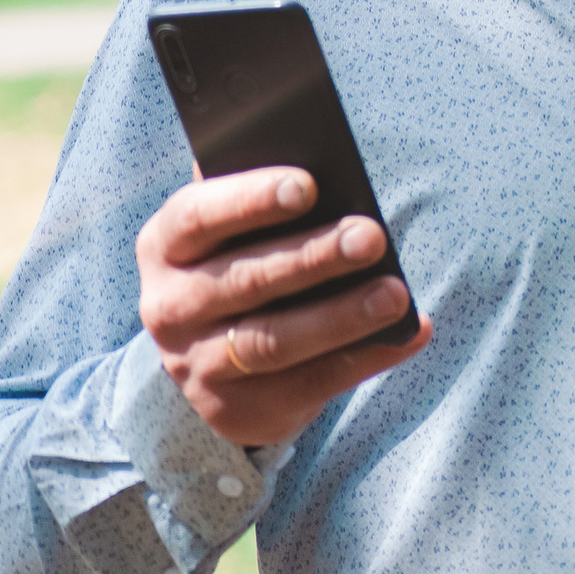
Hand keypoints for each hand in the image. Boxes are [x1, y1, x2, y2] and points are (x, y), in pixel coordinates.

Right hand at [136, 166, 429, 448]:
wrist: (215, 363)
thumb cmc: (245, 266)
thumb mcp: (236, 233)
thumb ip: (260, 200)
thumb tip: (319, 163)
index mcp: (165, 247)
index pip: (197, 216)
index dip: (251, 199)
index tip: (308, 185)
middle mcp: (169, 308)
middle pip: (246, 279)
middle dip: (314, 257)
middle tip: (371, 237)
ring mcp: (196, 365)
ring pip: (273, 340)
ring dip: (340, 317)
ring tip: (395, 294)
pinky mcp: (234, 410)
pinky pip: (309, 384)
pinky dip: (365, 358)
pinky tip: (409, 334)